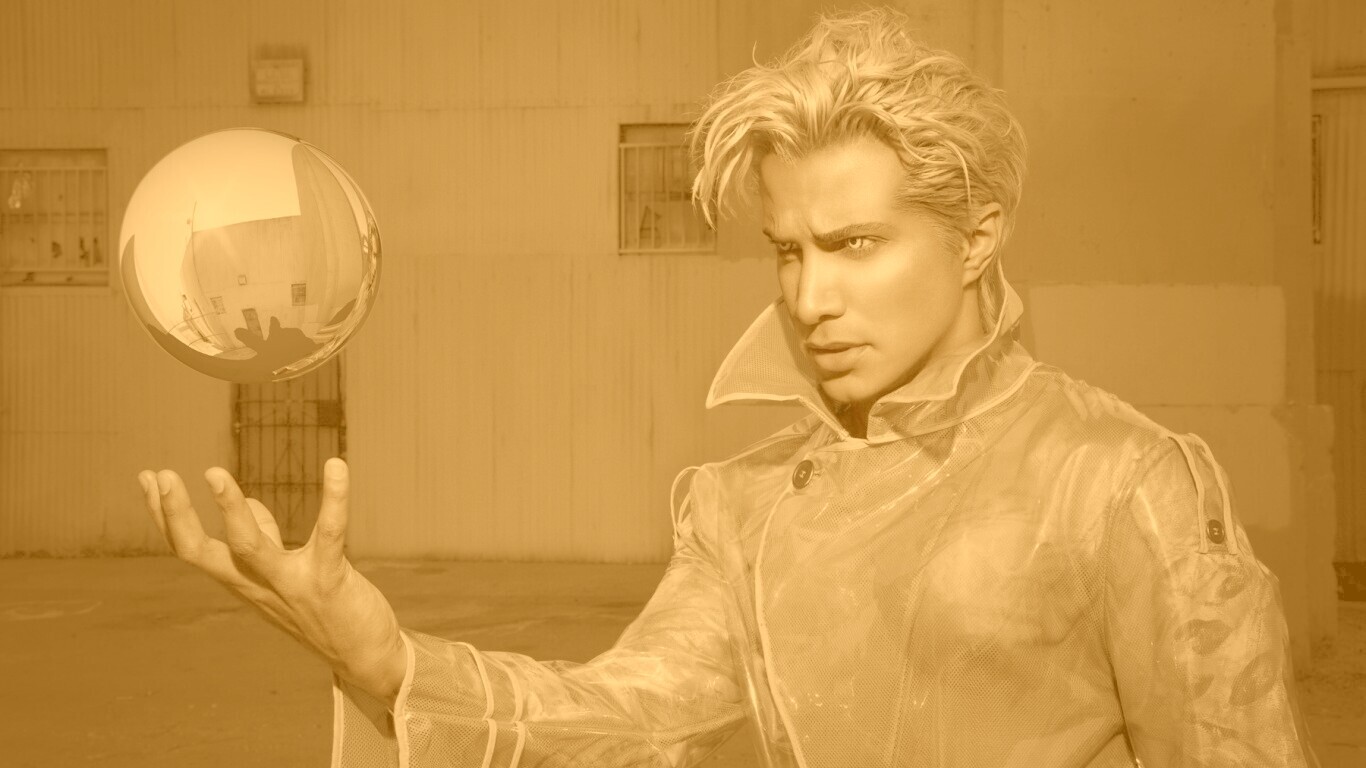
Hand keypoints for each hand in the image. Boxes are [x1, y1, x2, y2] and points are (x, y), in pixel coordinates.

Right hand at [137, 458, 406, 704]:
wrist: (364, 658)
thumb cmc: (322, 610)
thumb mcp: (282, 575)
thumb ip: (263, 537)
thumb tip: (248, 500)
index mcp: (243, 581)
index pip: (190, 549)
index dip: (165, 516)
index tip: (146, 478)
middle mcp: (258, 585)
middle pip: (200, 553)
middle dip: (175, 515)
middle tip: (160, 476)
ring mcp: (291, 585)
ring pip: (248, 547)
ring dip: (230, 509)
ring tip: (213, 473)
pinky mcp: (328, 581)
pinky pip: (329, 534)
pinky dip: (334, 498)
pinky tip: (337, 465)